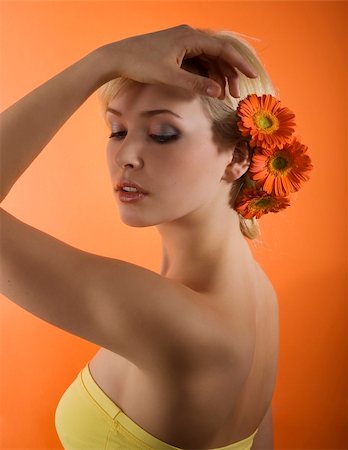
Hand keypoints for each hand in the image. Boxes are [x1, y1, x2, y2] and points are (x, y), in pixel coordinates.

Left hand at [99, 24, 257, 98]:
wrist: (117, 57)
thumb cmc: (141, 64)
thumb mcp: (170, 77)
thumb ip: (195, 84)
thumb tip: (218, 91)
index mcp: (190, 37)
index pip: (223, 49)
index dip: (239, 63)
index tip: (252, 76)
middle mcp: (189, 36)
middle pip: (218, 53)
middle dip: (229, 74)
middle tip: (235, 94)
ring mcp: (183, 42)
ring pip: (209, 58)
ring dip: (218, 75)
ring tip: (223, 95)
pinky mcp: (176, 49)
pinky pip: (198, 60)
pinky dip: (205, 73)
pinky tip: (209, 87)